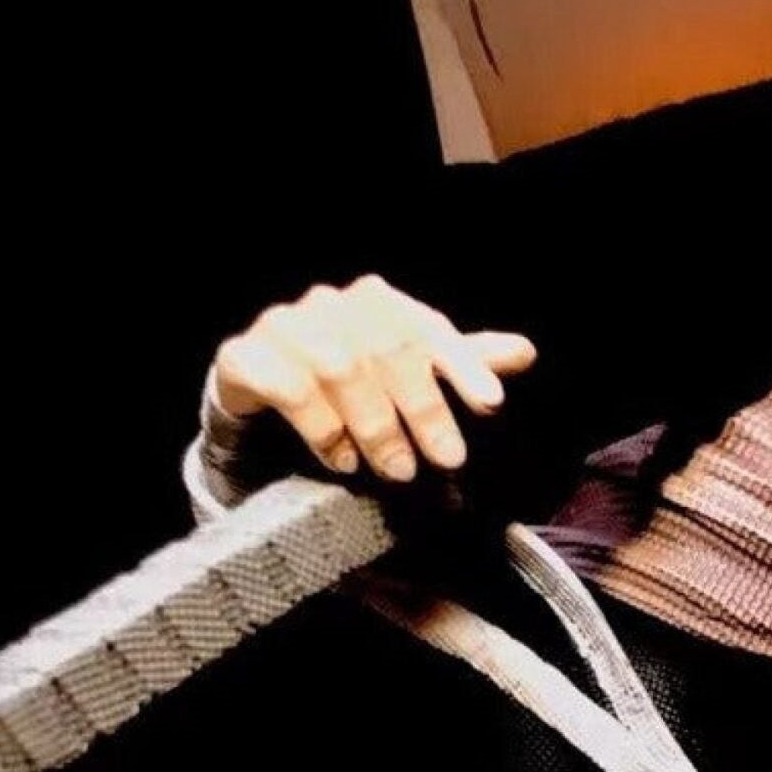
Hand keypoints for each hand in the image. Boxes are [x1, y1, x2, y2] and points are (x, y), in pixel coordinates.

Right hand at [212, 274, 537, 482]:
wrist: (261, 386)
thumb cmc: (348, 379)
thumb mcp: (408, 372)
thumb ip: (459, 363)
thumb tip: (526, 352)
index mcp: (377, 301)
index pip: (427, 329)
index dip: (462, 365)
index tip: (492, 404)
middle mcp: (331, 304)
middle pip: (387, 350)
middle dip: (423, 410)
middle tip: (446, 461)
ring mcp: (284, 325)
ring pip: (339, 367)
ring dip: (376, 425)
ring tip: (398, 470)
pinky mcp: (245, 356)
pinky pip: (289, 387)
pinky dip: (323, 428)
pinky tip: (343, 460)